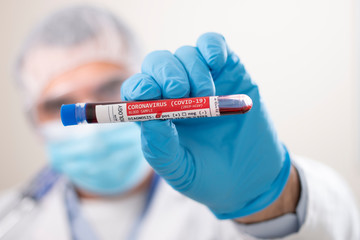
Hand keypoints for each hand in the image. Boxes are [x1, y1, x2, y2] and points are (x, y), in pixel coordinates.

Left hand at [121, 32, 290, 218]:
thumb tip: (148, 116)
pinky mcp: (228, 71)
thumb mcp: (179, 170)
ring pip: (185, 54)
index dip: (139, 86)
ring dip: (192, 70)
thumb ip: (160, 147)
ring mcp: (202, 79)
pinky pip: (213, 43)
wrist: (251, 178)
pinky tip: (215, 63)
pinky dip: (211, 47)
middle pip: (158, 64)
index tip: (148, 93)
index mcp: (157, 114)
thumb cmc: (208, 176)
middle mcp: (176, 93)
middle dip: (165, 73)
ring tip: (205, 96)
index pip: (137, 89)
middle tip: (178, 92)